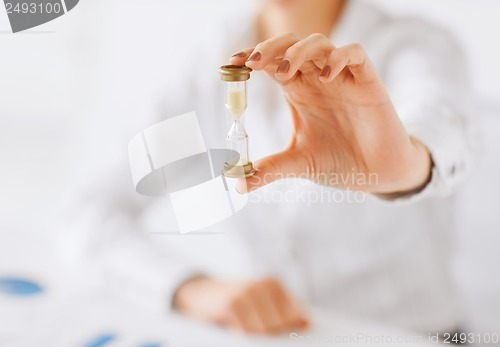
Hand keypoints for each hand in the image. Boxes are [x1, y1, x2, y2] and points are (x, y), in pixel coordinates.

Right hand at [173, 277, 308, 333]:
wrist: (199, 293)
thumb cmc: (235, 304)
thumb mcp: (259, 303)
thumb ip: (281, 312)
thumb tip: (305, 325)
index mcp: (274, 284)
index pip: (297, 315)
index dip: (294, 331)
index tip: (296, 340)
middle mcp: (263, 284)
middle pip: (281, 325)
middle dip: (274, 336)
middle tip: (257, 332)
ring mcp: (247, 292)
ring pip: (266, 331)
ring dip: (258, 338)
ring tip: (245, 329)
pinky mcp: (232, 304)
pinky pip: (247, 332)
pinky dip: (243, 337)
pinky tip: (234, 330)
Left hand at [230, 33, 431, 194]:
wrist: (376, 174)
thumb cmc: (339, 162)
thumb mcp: (298, 164)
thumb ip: (269, 170)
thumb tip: (238, 184)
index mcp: (299, 92)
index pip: (272, 63)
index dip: (252, 57)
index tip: (231, 63)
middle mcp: (317, 80)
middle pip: (291, 45)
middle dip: (270, 48)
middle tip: (252, 62)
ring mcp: (342, 78)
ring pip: (319, 43)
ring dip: (299, 51)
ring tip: (285, 72)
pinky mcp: (367, 82)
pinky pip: (355, 54)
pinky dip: (339, 58)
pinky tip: (327, 76)